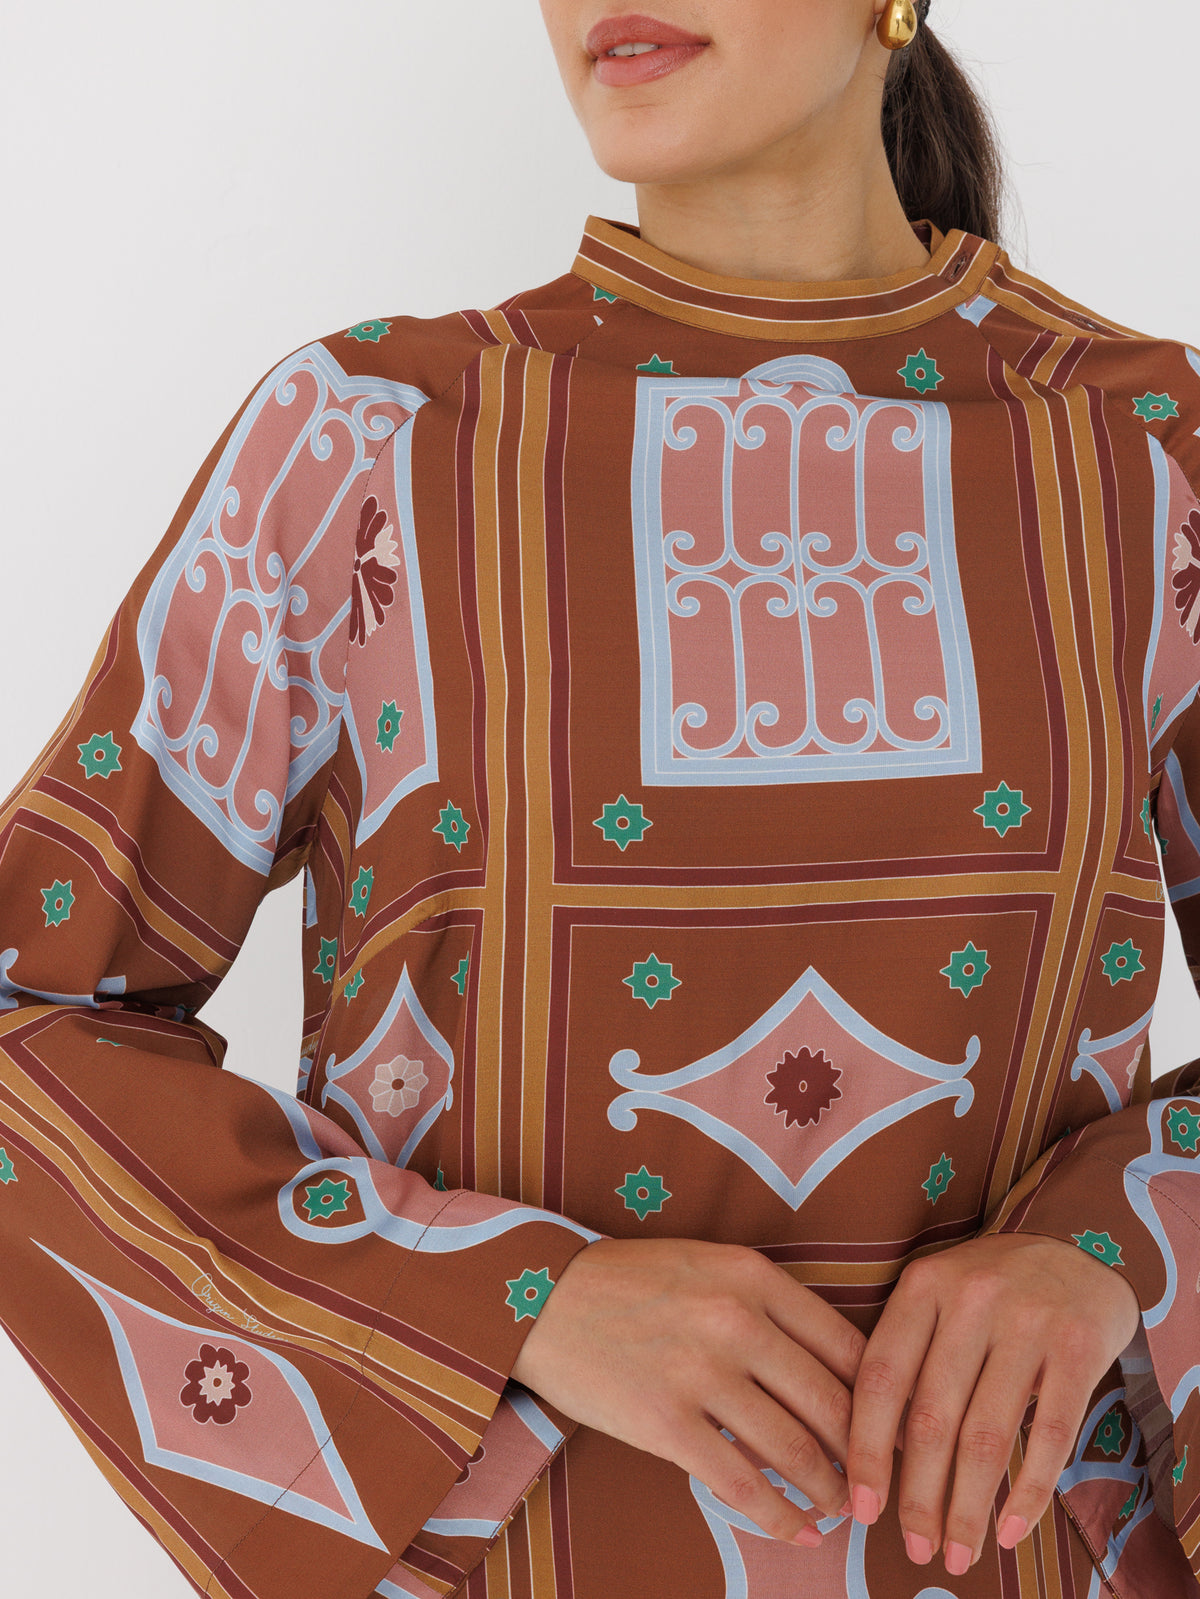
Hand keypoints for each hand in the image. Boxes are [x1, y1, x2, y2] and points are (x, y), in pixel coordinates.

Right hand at [510, 1235, 867, 1545]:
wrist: (541, 1295)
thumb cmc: (632, 1281)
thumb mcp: (710, 1266)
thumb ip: (770, 1307)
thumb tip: (835, 1373)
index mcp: (754, 1276)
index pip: (847, 1345)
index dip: (885, 1397)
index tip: (901, 1429)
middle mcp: (736, 1320)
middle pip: (830, 1402)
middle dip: (867, 1455)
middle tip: (884, 1483)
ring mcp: (700, 1372)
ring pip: (794, 1449)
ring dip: (830, 1491)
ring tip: (845, 1511)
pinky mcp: (665, 1423)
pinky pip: (740, 1483)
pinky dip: (779, 1516)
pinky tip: (799, 1531)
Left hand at [843, 1231, 1141, 1576]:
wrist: (1075, 1243)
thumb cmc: (988, 1287)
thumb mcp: (937, 1297)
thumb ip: (908, 1356)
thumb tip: (876, 1457)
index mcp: (921, 1286)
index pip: (880, 1378)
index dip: (866, 1449)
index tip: (860, 1507)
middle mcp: (971, 1298)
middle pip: (931, 1417)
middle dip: (919, 1496)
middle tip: (915, 1547)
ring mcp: (1028, 1320)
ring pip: (987, 1434)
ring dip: (969, 1507)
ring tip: (959, 1553)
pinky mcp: (1079, 1345)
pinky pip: (1051, 1434)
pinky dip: (1030, 1492)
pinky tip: (1010, 1530)